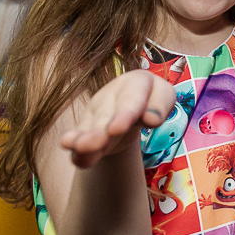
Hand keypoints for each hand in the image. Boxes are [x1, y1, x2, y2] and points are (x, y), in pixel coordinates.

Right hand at [59, 70, 174, 167]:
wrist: (136, 100)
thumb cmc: (152, 97)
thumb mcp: (163, 96)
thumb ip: (160, 106)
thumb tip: (151, 119)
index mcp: (134, 83)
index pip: (130, 100)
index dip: (123, 114)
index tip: (117, 129)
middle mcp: (110, 96)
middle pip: (105, 116)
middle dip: (99, 131)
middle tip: (93, 144)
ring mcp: (96, 111)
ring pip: (90, 128)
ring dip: (84, 139)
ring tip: (78, 148)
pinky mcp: (86, 127)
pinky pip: (80, 136)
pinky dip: (75, 144)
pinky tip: (70, 150)